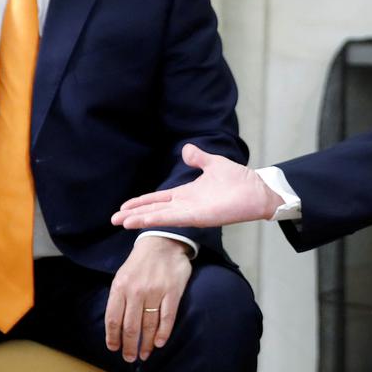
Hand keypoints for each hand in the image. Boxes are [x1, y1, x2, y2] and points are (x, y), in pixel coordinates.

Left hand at [105, 236, 192, 361]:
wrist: (162, 242)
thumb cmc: (140, 263)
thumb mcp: (122, 276)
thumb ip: (119, 298)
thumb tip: (116, 326)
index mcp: (120, 287)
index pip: (113, 319)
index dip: (113, 338)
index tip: (114, 349)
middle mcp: (136, 291)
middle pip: (131, 327)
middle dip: (129, 346)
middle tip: (130, 358)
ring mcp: (155, 291)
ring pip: (148, 325)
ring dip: (146, 344)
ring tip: (144, 354)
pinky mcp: (173, 292)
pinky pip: (167, 317)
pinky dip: (163, 333)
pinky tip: (159, 343)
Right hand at [111, 143, 282, 229]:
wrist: (258, 190)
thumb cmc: (240, 180)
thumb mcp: (214, 164)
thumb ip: (198, 158)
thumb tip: (185, 149)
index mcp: (187, 194)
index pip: (158, 199)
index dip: (141, 203)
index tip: (124, 207)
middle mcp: (185, 205)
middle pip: (154, 210)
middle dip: (134, 214)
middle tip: (113, 219)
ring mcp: (191, 212)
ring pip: (160, 216)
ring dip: (141, 219)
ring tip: (121, 222)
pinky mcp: (199, 217)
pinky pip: (174, 218)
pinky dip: (157, 219)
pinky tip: (142, 221)